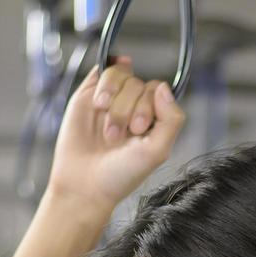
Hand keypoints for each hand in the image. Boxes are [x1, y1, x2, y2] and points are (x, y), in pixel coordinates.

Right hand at [46, 57, 186, 223]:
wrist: (84, 185)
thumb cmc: (121, 174)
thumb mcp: (156, 151)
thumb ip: (171, 119)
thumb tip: (164, 86)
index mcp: (153, 119)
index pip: (158, 91)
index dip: (149, 105)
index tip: (138, 130)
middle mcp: (133, 107)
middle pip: (138, 83)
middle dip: (127, 108)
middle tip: (116, 136)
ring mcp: (111, 100)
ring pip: (121, 74)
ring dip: (114, 96)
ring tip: (104, 120)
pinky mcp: (89, 95)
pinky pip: (101, 71)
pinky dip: (104, 83)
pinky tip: (100, 103)